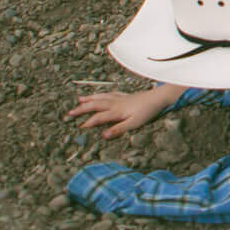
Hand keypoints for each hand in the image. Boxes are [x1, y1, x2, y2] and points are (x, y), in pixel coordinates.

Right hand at [67, 84, 182, 138]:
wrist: (159, 98)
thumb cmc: (147, 112)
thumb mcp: (134, 124)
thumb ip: (118, 129)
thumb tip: (103, 136)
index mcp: (116, 111)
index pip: (98, 118)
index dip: (88, 123)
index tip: (78, 128)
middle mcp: (115, 103)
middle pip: (95, 105)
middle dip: (82, 109)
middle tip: (70, 112)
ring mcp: (120, 98)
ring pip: (101, 97)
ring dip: (90, 99)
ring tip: (79, 100)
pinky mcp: (125, 95)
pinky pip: (109, 93)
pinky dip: (101, 94)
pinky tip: (99, 94)